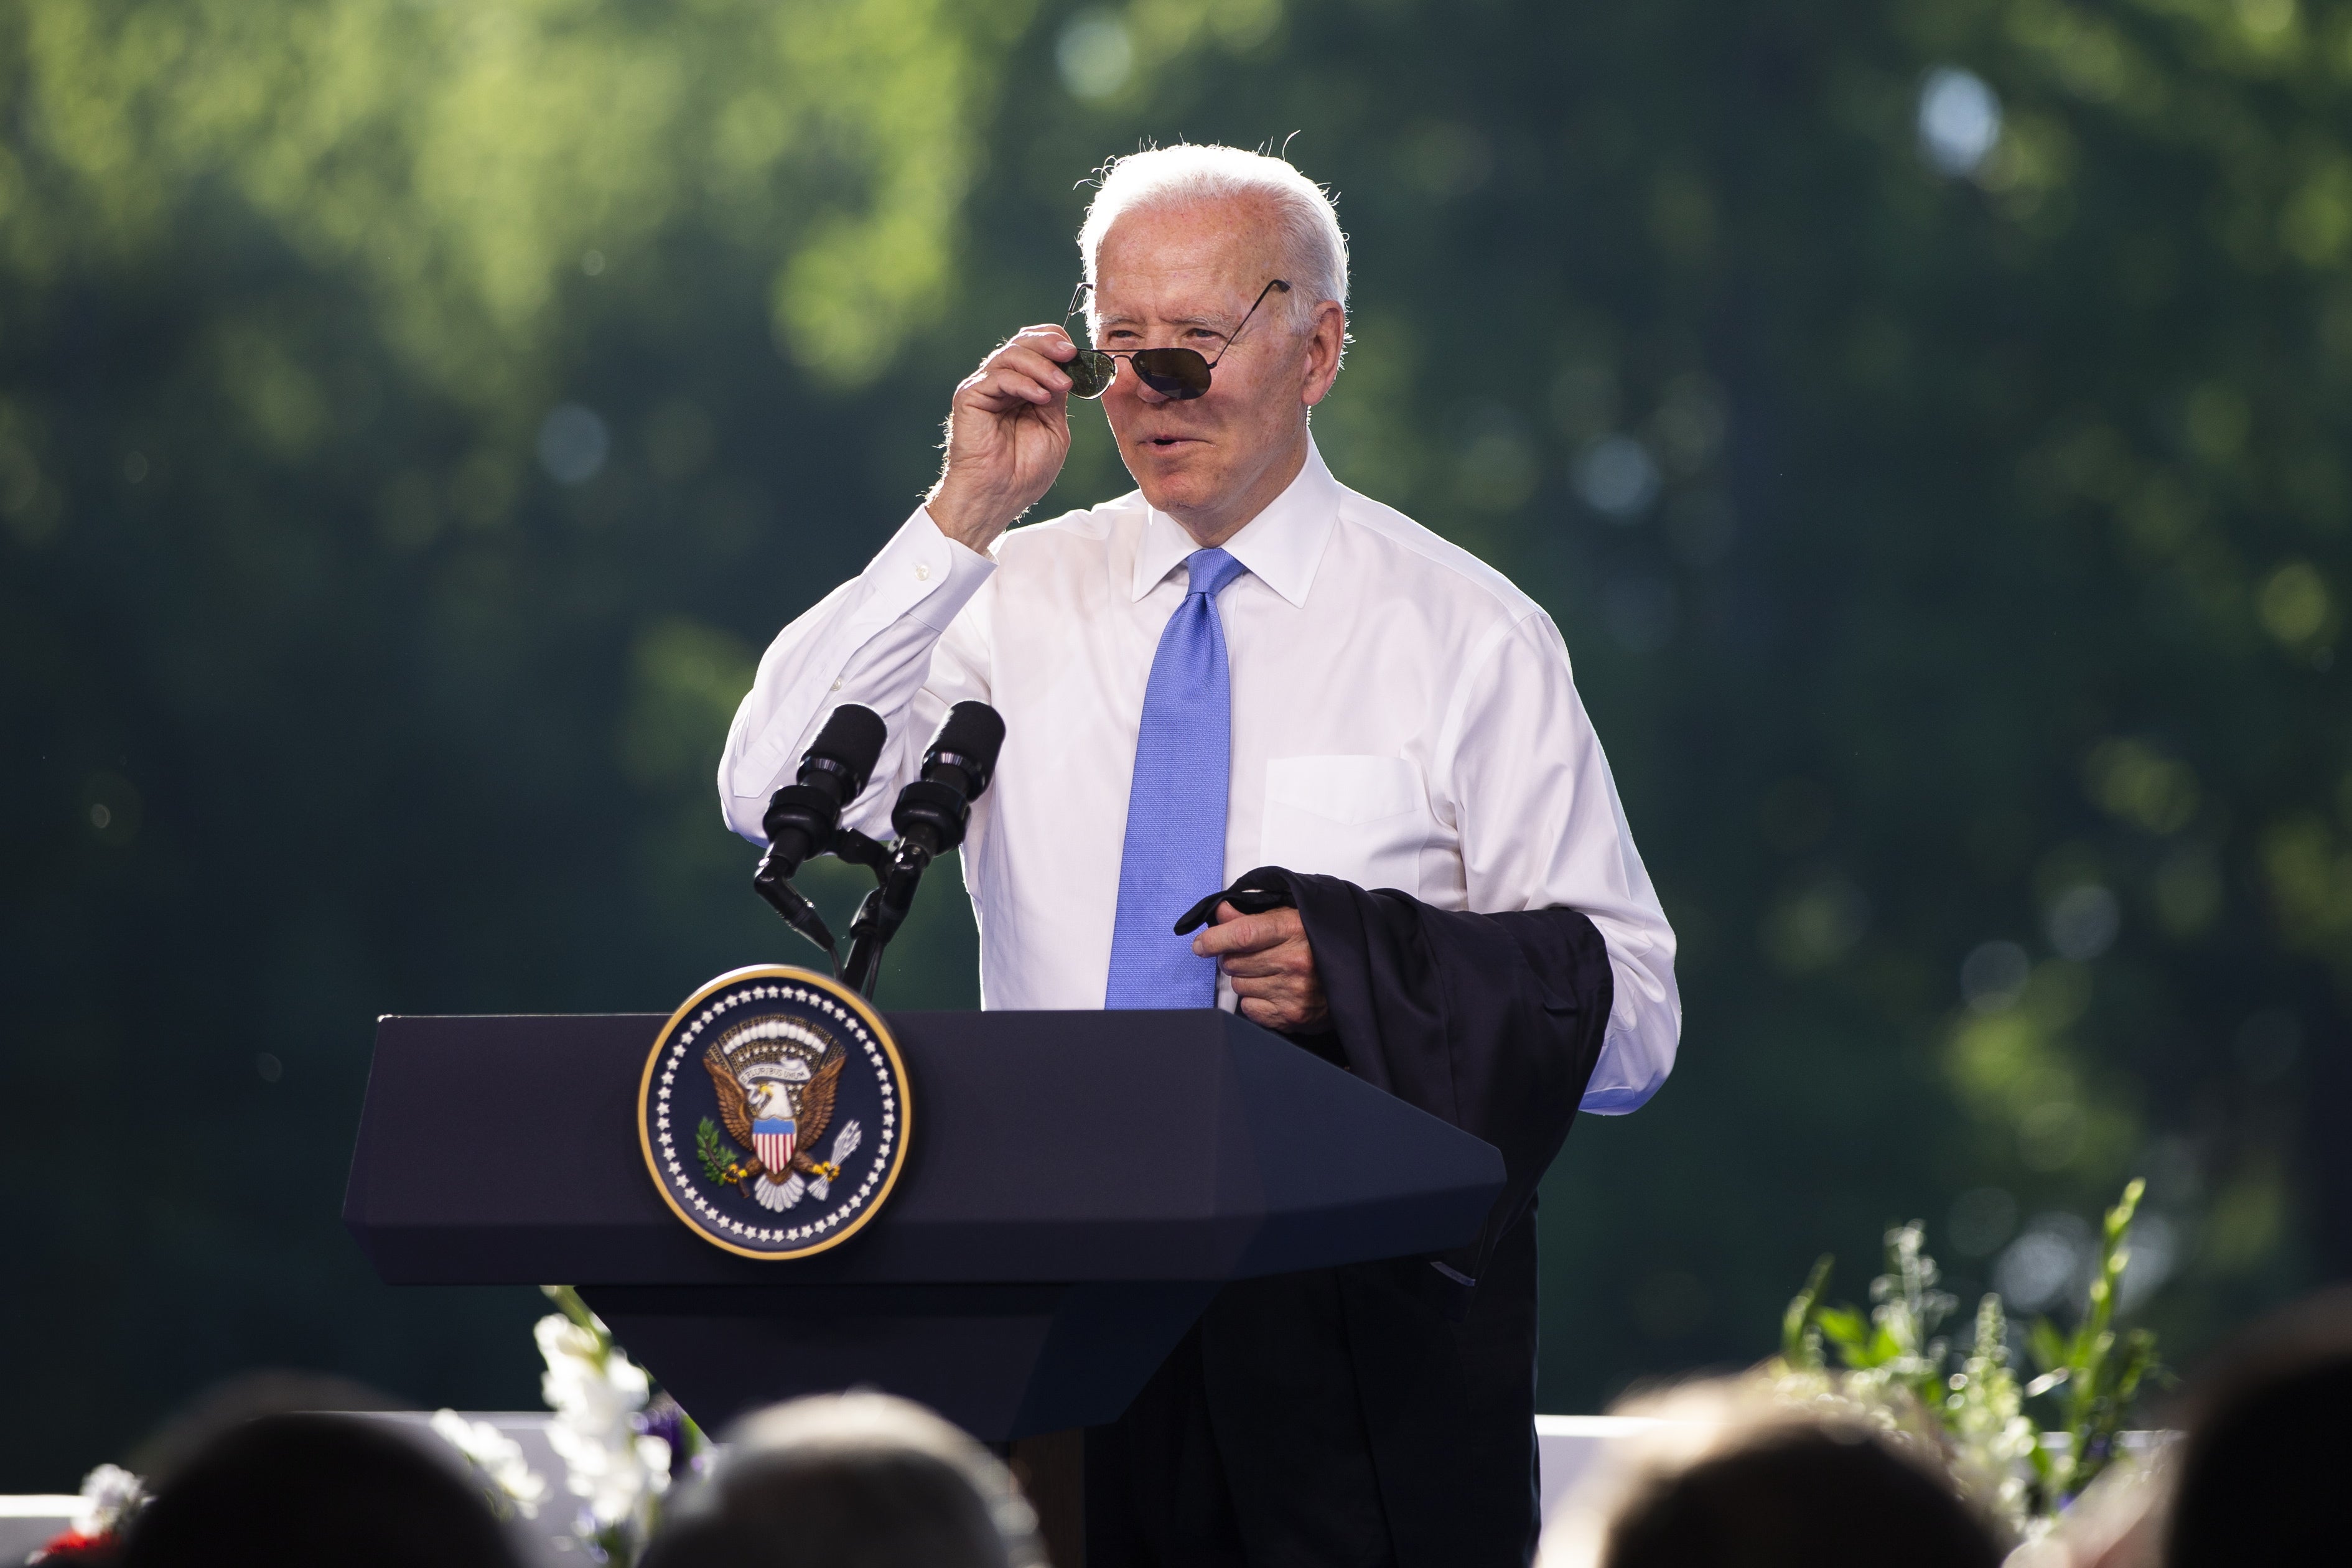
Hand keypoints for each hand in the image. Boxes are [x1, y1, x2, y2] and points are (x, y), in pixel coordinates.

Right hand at [924, 325, 1077, 551]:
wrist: (999, 496)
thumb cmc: (1024, 471)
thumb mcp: (1054, 427)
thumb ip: (1058, 396)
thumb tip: (1068, 366)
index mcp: (1022, 387)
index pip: (1036, 347)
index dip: (1055, 343)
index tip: (1079, 354)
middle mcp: (1002, 382)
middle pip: (1022, 342)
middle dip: (1050, 344)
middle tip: (1071, 354)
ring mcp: (985, 387)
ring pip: (1011, 354)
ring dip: (1042, 365)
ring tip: (1061, 385)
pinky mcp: (970, 396)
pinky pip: (998, 376)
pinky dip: (1023, 382)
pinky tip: (1041, 397)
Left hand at [1193, 901, 1328, 1031]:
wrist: (1357, 974)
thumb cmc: (1321, 943)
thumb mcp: (1291, 917)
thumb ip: (1252, 915)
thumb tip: (1221, 912)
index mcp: (1294, 930)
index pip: (1242, 934)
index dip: (1215, 939)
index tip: (1202, 944)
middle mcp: (1295, 962)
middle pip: (1234, 962)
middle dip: (1232, 958)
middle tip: (1251, 955)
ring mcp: (1293, 991)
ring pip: (1238, 986)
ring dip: (1245, 979)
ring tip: (1269, 972)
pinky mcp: (1292, 1016)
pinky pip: (1249, 1008)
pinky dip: (1254, 1001)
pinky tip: (1273, 991)